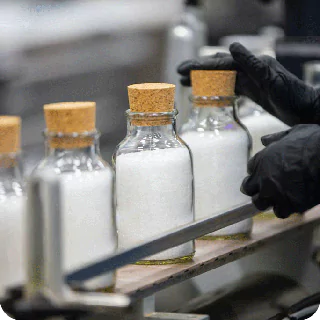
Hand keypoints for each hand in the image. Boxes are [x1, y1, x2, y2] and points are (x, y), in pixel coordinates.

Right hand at [177, 42, 319, 125]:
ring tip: (188, 84)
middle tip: (180, 75)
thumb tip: (232, 47)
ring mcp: (251, 81)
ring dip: (205, 80)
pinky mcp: (253, 92)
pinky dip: (218, 89)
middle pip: (219, 68)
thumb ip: (252, 64)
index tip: (182, 69)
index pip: (221, 63)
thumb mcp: (271, 79)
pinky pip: (231, 88)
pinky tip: (210, 92)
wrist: (307, 111)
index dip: (201, 66)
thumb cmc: (293, 96)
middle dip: (198, 71)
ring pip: (223, 78)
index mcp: (252, 65)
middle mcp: (250, 70)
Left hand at [241, 124, 319, 217]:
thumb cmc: (313, 141)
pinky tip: (292, 203)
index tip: (262, 175)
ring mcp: (275, 193)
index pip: (249, 169)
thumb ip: (276, 138)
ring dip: (268, 201)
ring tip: (278, 198)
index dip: (256, 173)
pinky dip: (285, 209)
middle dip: (256, 189)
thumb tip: (264, 140)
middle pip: (249, 190)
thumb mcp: (293, 132)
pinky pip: (280, 212)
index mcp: (262, 160)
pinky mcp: (290, 204)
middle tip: (266, 190)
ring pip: (261, 203)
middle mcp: (264, 178)